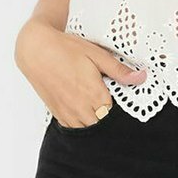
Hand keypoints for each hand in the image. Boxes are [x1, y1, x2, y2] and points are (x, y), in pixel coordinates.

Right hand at [16, 21, 146, 128]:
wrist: (36, 50)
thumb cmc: (66, 48)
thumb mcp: (97, 55)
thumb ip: (119, 70)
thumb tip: (142, 78)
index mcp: (94, 94)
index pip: (115, 114)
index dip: (121, 108)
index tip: (123, 99)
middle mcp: (81, 107)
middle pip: (102, 124)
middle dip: (109, 116)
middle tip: (112, 103)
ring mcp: (67, 112)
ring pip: (88, 129)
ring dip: (96, 121)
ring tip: (98, 106)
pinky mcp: (57, 113)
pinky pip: (73, 127)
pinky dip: (82, 123)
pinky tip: (85, 111)